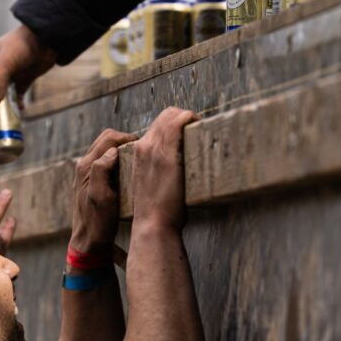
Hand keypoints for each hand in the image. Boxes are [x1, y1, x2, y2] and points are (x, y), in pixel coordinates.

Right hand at [0, 25, 56, 110]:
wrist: (47, 40)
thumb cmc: (22, 45)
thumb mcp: (6, 64)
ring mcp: (12, 74)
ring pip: (4, 93)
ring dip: (3, 104)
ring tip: (0, 117)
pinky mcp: (25, 79)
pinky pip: (19, 94)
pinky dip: (18, 102)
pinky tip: (19, 111)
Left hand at [71, 129, 137, 252]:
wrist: (89, 242)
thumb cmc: (97, 222)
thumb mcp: (101, 197)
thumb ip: (102, 170)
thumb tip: (113, 152)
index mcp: (87, 166)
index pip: (109, 138)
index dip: (128, 138)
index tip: (144, 147)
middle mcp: (85, 166)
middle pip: (107, 139)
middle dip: (126, 140)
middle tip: (143, 151)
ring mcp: (88, 173)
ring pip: (107, 150)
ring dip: (122, 150)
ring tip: (138, 159)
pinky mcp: (93, 181)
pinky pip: (107, 161)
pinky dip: (119, 160)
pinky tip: (130, 171)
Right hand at [132, 107, 198, 232]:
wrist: (153, 225)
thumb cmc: (157, 212)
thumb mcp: (152, 185)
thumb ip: (160, 173)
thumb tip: (178, 172)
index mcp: (138, 153)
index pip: (157, 126)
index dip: (175, 125)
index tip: (189, 135)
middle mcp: (143, 146)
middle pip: (165, 116)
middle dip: (184, 118)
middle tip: (199, 129)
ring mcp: (154, 149)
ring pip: (172, 115)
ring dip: (190, 118)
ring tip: (202, 129)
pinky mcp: (167, 155)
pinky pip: (179, 122)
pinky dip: (192, 119)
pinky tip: (201, 127)